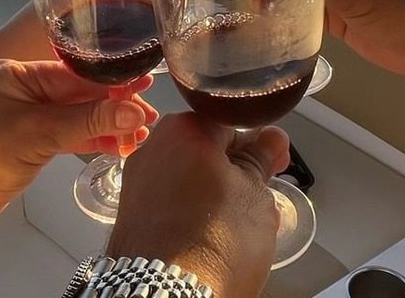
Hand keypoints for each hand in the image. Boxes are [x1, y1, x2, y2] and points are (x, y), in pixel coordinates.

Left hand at [0, 60, 157, 223]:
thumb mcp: (40, 133)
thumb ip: (89, 120)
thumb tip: (137, 112)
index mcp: (17, 72)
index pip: (73, 72)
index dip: (109, 82)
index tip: (142, 84)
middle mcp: (24, 87)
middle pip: (80, 92)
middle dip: (114, 106)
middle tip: (148, 114)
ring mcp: (30, 113)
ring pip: (78, 114)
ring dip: (108, 124)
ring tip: (141, 134)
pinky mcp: (34, 138)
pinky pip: (70, 132)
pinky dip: (93, 138)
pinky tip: (121, 143)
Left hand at [108, 112, 289, 296]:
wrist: (168, 296)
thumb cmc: (213, 243)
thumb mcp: (256, 195)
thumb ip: (262, 159)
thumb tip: (271, 140)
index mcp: (183, 129)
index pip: (232, 124)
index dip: (259, 145)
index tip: (274, 162)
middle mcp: (152, 148)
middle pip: (206, 150)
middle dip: (235, 171)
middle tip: (259, 198)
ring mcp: (137, 183)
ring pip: (189, 179)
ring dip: (214, 194)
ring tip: (238, 225)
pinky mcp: (131, 217)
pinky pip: (170, 203)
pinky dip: (191, 213)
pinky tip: (210, 237)